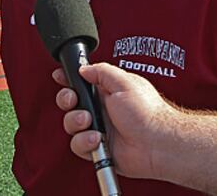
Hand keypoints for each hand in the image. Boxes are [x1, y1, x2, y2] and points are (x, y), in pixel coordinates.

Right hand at [53, 63, 176, 179]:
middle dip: (66, 99)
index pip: (82, 81)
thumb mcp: (124, 82)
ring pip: (70, 124)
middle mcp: (101, 109)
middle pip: (70, 102)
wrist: (157, 143)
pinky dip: (84, 141)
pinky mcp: (97, 148)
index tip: (60, 76)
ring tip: (89, 121)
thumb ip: (101, 71)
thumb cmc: (147, 112)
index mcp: (108, 91)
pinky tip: (97, 139)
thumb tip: (83, 68)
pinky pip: (77, 145)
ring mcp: (98, 128)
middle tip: (73, 100)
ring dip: (75, 122)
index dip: (69, 78)